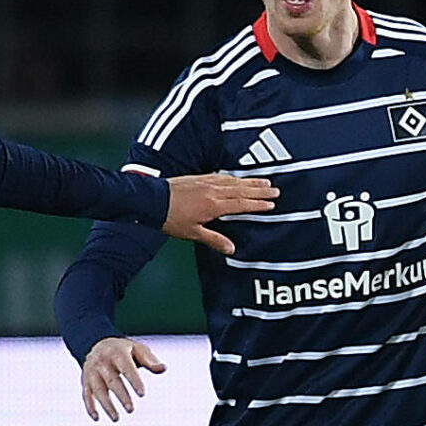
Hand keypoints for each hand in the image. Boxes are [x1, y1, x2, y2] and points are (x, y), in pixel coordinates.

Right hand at [81, 336, 165, 419]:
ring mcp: (92, 372)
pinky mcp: (85, 381)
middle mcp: (102, 362)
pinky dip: (90, 406)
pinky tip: (97, 418)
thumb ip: (150, 360)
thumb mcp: (137, 349)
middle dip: (121, 396)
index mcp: (117, 353)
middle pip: (112, 381)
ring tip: (116, 418)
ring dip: (107, 405)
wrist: (97, 343)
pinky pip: (86, 394)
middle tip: (131, 410)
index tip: (142, 394)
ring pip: (99, 390)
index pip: (127, 368)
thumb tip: (163, 369)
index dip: (134, 381)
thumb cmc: (123, 350)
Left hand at [163, 173, 277, 253]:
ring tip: (264, 181)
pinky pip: (221, 176)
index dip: (257, 204)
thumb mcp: (192, 233)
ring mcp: (206, 182)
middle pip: (241, 190)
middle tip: (275, 190)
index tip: (271, 204)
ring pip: (233, 181)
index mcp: (214, 205)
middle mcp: (213, 191)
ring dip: (250, 182)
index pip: (241, 204)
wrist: (151, 200)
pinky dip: (233, 178)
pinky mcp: (198, 177)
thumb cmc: (171, 219)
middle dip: (259, 190)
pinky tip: (238, 178)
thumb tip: (232, 249)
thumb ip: (214, 239)